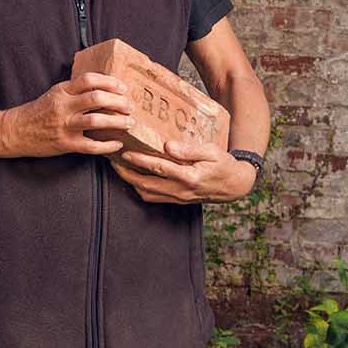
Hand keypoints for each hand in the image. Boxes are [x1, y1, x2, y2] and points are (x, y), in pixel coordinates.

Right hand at [0, 73, 136, 158]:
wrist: (16, 131)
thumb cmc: (40, 111)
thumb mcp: (56, 93)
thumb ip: (76, 89)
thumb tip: (105, 87)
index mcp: (62, 90)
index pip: (89, 79)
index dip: (110, 82)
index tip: (123, 87)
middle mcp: (64, 106)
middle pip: (96, 98)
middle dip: (118, 101)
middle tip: (130, 106)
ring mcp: (64, 125)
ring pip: (95, 120)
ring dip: (117, 122)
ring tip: (129, 123)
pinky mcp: (64, 144)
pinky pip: (90, 145)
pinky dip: (107, 145)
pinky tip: (117, 144)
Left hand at [113, 140, 257, 204]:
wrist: (234, 186)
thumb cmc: (223, 164)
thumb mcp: (211, 151)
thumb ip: (189, 149)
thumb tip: (168, 146)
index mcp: (189, 176)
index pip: (159, 167)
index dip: (140, 160)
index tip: (126, 152)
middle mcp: (180, 190)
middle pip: (146, 184)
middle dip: (126, 174)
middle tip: (113, 162)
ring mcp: (178, 198)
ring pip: (147, 194)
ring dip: (131, 183)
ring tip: (119, 169)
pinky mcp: (177, 201)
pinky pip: (154, 198)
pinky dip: (141, 189)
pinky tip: (134, 179)